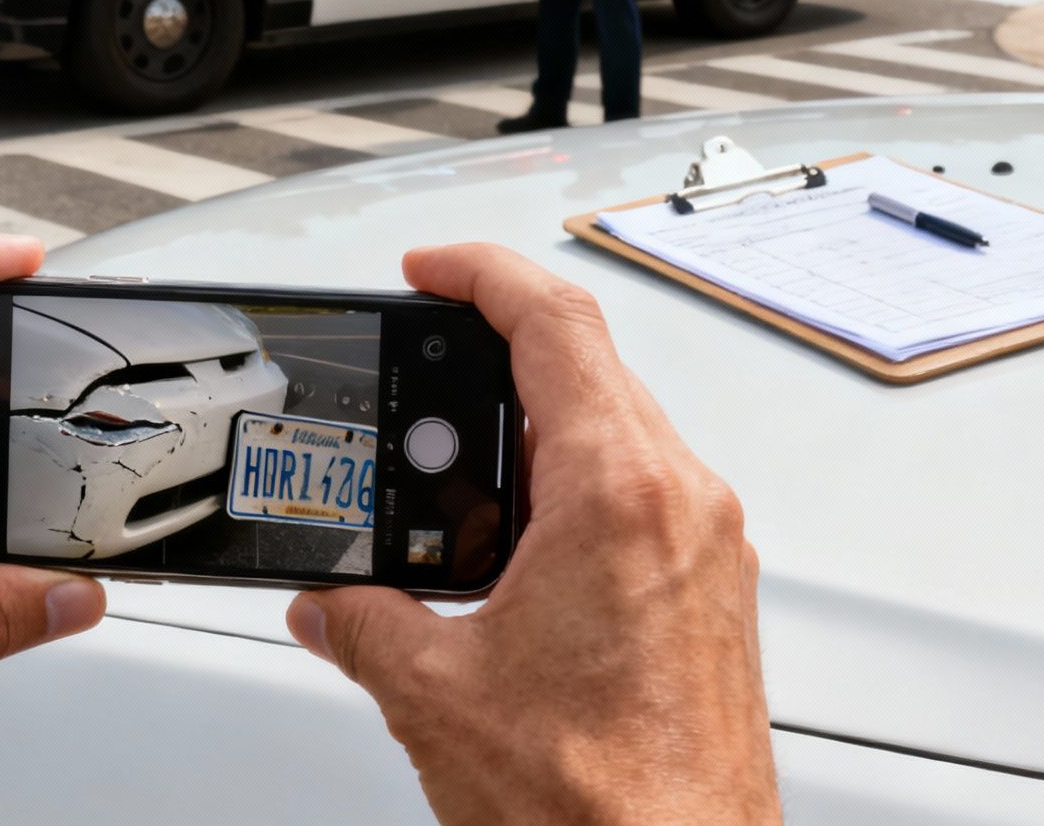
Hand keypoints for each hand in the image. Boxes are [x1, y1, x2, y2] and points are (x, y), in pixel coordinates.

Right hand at [286, 245, 777, 825]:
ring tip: (449, 479)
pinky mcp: (712, 595)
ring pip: (617, 432)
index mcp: (620, 494)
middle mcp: (683, 505)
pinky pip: (640, 495)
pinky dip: (571, 489)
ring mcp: (709, 549)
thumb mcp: (435, 694)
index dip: (479, 275)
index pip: (552, 322)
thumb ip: (364, 622)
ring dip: (531, 431)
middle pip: (587, 367)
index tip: (428, 271)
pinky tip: (509, 549)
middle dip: (491, 358)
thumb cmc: (603, 808)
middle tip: (419, 374)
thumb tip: (330, 604)